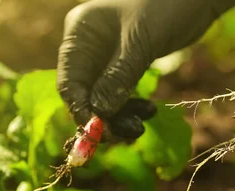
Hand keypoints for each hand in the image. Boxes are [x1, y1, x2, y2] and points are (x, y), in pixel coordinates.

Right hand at [57, 0, 234, 137]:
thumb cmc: (165, 8)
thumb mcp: (139, 44)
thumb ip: (118, 78)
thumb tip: (99, 113)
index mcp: (81, 32)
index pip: (69, 80)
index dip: (80, 109)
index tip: (96, 132)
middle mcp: (89, 46)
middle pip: (85, 93)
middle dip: (104, 117)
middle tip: (127, 134)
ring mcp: (107, 56)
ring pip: (104, 98)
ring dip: (121, 116)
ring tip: (141, 127)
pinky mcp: (126, 65)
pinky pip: (121, 94)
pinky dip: (132, 107)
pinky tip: (149, 112)